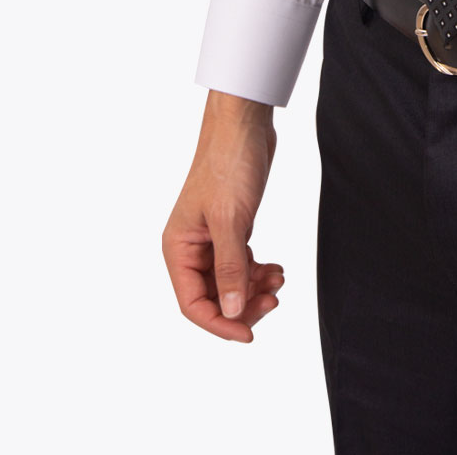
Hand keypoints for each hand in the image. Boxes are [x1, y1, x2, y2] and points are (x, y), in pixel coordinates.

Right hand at [162, 91, 284, 342]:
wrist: (245, 123)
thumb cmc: (228, 163)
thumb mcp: (231, 220)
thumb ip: (231, 269)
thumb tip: (233, 312)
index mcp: (177, 248)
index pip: (192, 304)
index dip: (220, 324)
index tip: (250, 333)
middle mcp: (190, 248)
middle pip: (212, 298)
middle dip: (242, 305)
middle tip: (273, 302)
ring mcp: (211, 239)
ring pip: (230, 283)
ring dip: (254, 288)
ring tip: (279, 281)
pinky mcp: (231, 228)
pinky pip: (241, 264)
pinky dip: (258, 271)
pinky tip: (277, 269)